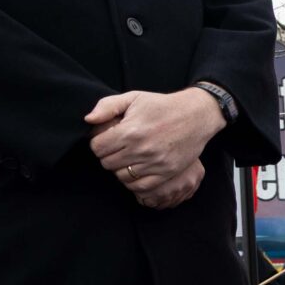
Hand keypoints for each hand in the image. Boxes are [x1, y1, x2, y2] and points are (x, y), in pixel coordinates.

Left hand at [87, 88, 219, 203]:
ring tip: (128, 158)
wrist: (196, 116)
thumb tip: (88, 120)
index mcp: (130, 131)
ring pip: (122, 177)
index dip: (98, 143)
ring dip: (121, 169)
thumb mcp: (134, 98)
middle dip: (108, 155)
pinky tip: (137, 170)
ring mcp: (155, 163)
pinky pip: (140, 187)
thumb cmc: (162, 105)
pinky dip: (134, 182)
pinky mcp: (167, 172)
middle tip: (118, 148)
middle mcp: (141, 149)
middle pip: (107, 163)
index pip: (97, 148)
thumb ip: (107, 106)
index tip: (107, 139)